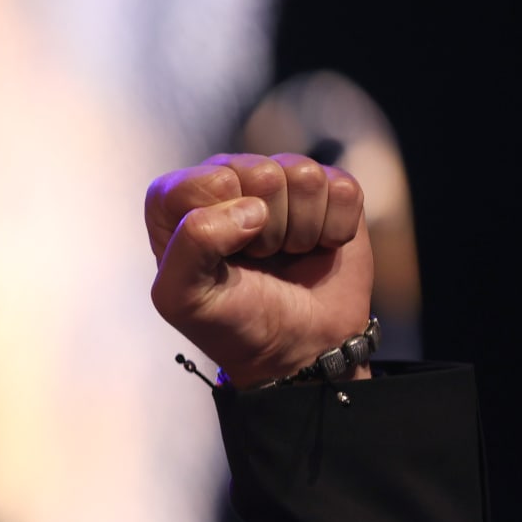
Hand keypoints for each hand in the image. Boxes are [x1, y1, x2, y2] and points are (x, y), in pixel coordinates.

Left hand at [146, 153, 373, 387]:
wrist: (295, 349)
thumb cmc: (231, 321)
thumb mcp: (181, 298)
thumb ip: (190, 245)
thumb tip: (250, 209)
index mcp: (179, 200)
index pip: (205, 181)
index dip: (221, 222)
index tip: (223, 258)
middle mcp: (229, 180)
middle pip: (260, 172)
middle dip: (266, 229)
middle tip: (258, 259)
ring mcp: (283, 182)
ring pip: (305, 175)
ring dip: (300, 230)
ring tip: (285, 253)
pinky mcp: (331, 191)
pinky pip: (343, 189)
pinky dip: (336, 229)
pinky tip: (317, 247)